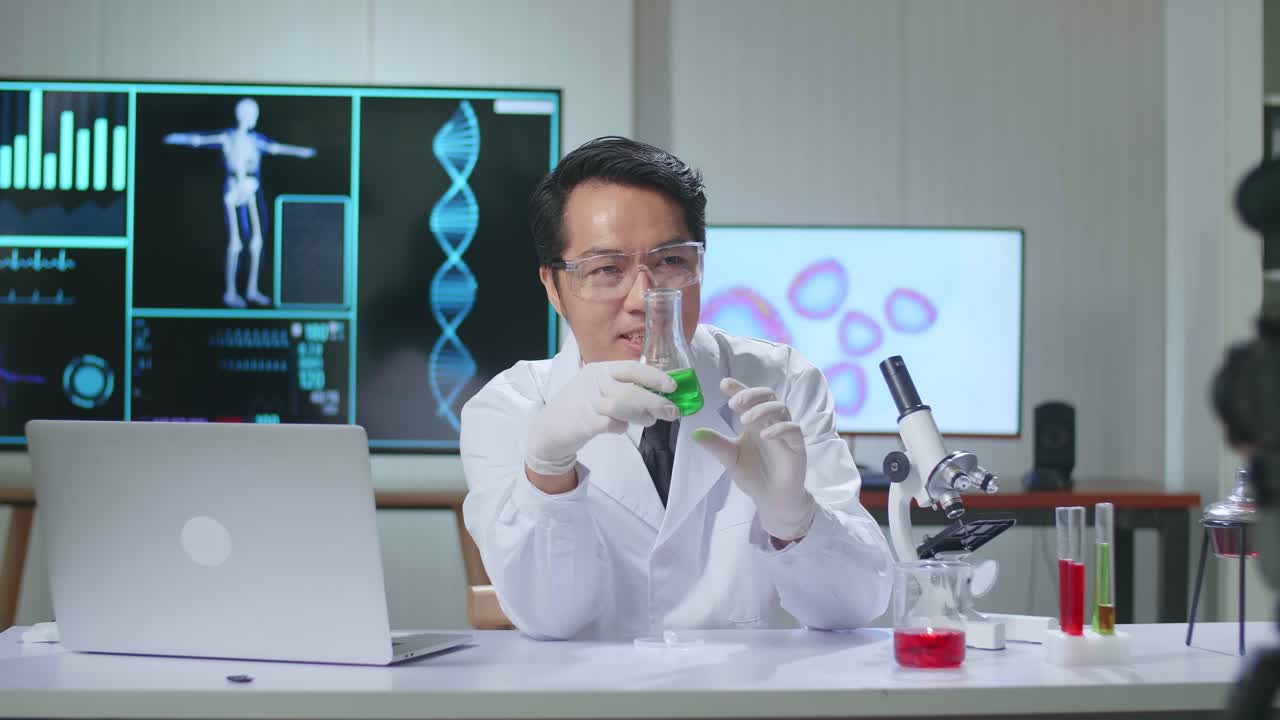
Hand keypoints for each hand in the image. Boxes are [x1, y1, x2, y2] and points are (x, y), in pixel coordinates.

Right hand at [525, 361, 678, 476]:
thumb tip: (660, 394)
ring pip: (624, 406)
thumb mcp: (599, 388)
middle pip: (631, 389)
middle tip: (673, 411)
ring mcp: (588, 402)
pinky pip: (612, 424)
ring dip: (643, 415)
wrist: (548, 429)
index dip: (655, 377)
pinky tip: (620, 428)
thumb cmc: (580, 407)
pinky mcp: (584, 423)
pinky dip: (622, 427)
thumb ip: (624, 387)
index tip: (673, 386)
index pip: (632, 368)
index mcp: (600, 369)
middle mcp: (594, 382)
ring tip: (650, 421)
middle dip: (656, 401)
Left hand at [692, 378, 816, 540]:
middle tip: (734, 403)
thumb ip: (716, 445)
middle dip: (751, 394)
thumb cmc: (753, 475)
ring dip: (762, 409)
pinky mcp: (797, 446)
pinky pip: (793, 429)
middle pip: (767, 395)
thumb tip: (694, 433)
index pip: (749, 398)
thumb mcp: (730, 459)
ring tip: (744, 419)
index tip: (724, 384)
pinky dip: (779, 428)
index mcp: (754, 422)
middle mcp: (770, 422)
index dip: (739, 388)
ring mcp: (785, 432)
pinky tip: (764, 434)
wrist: (771, 499)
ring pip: (780, 408)